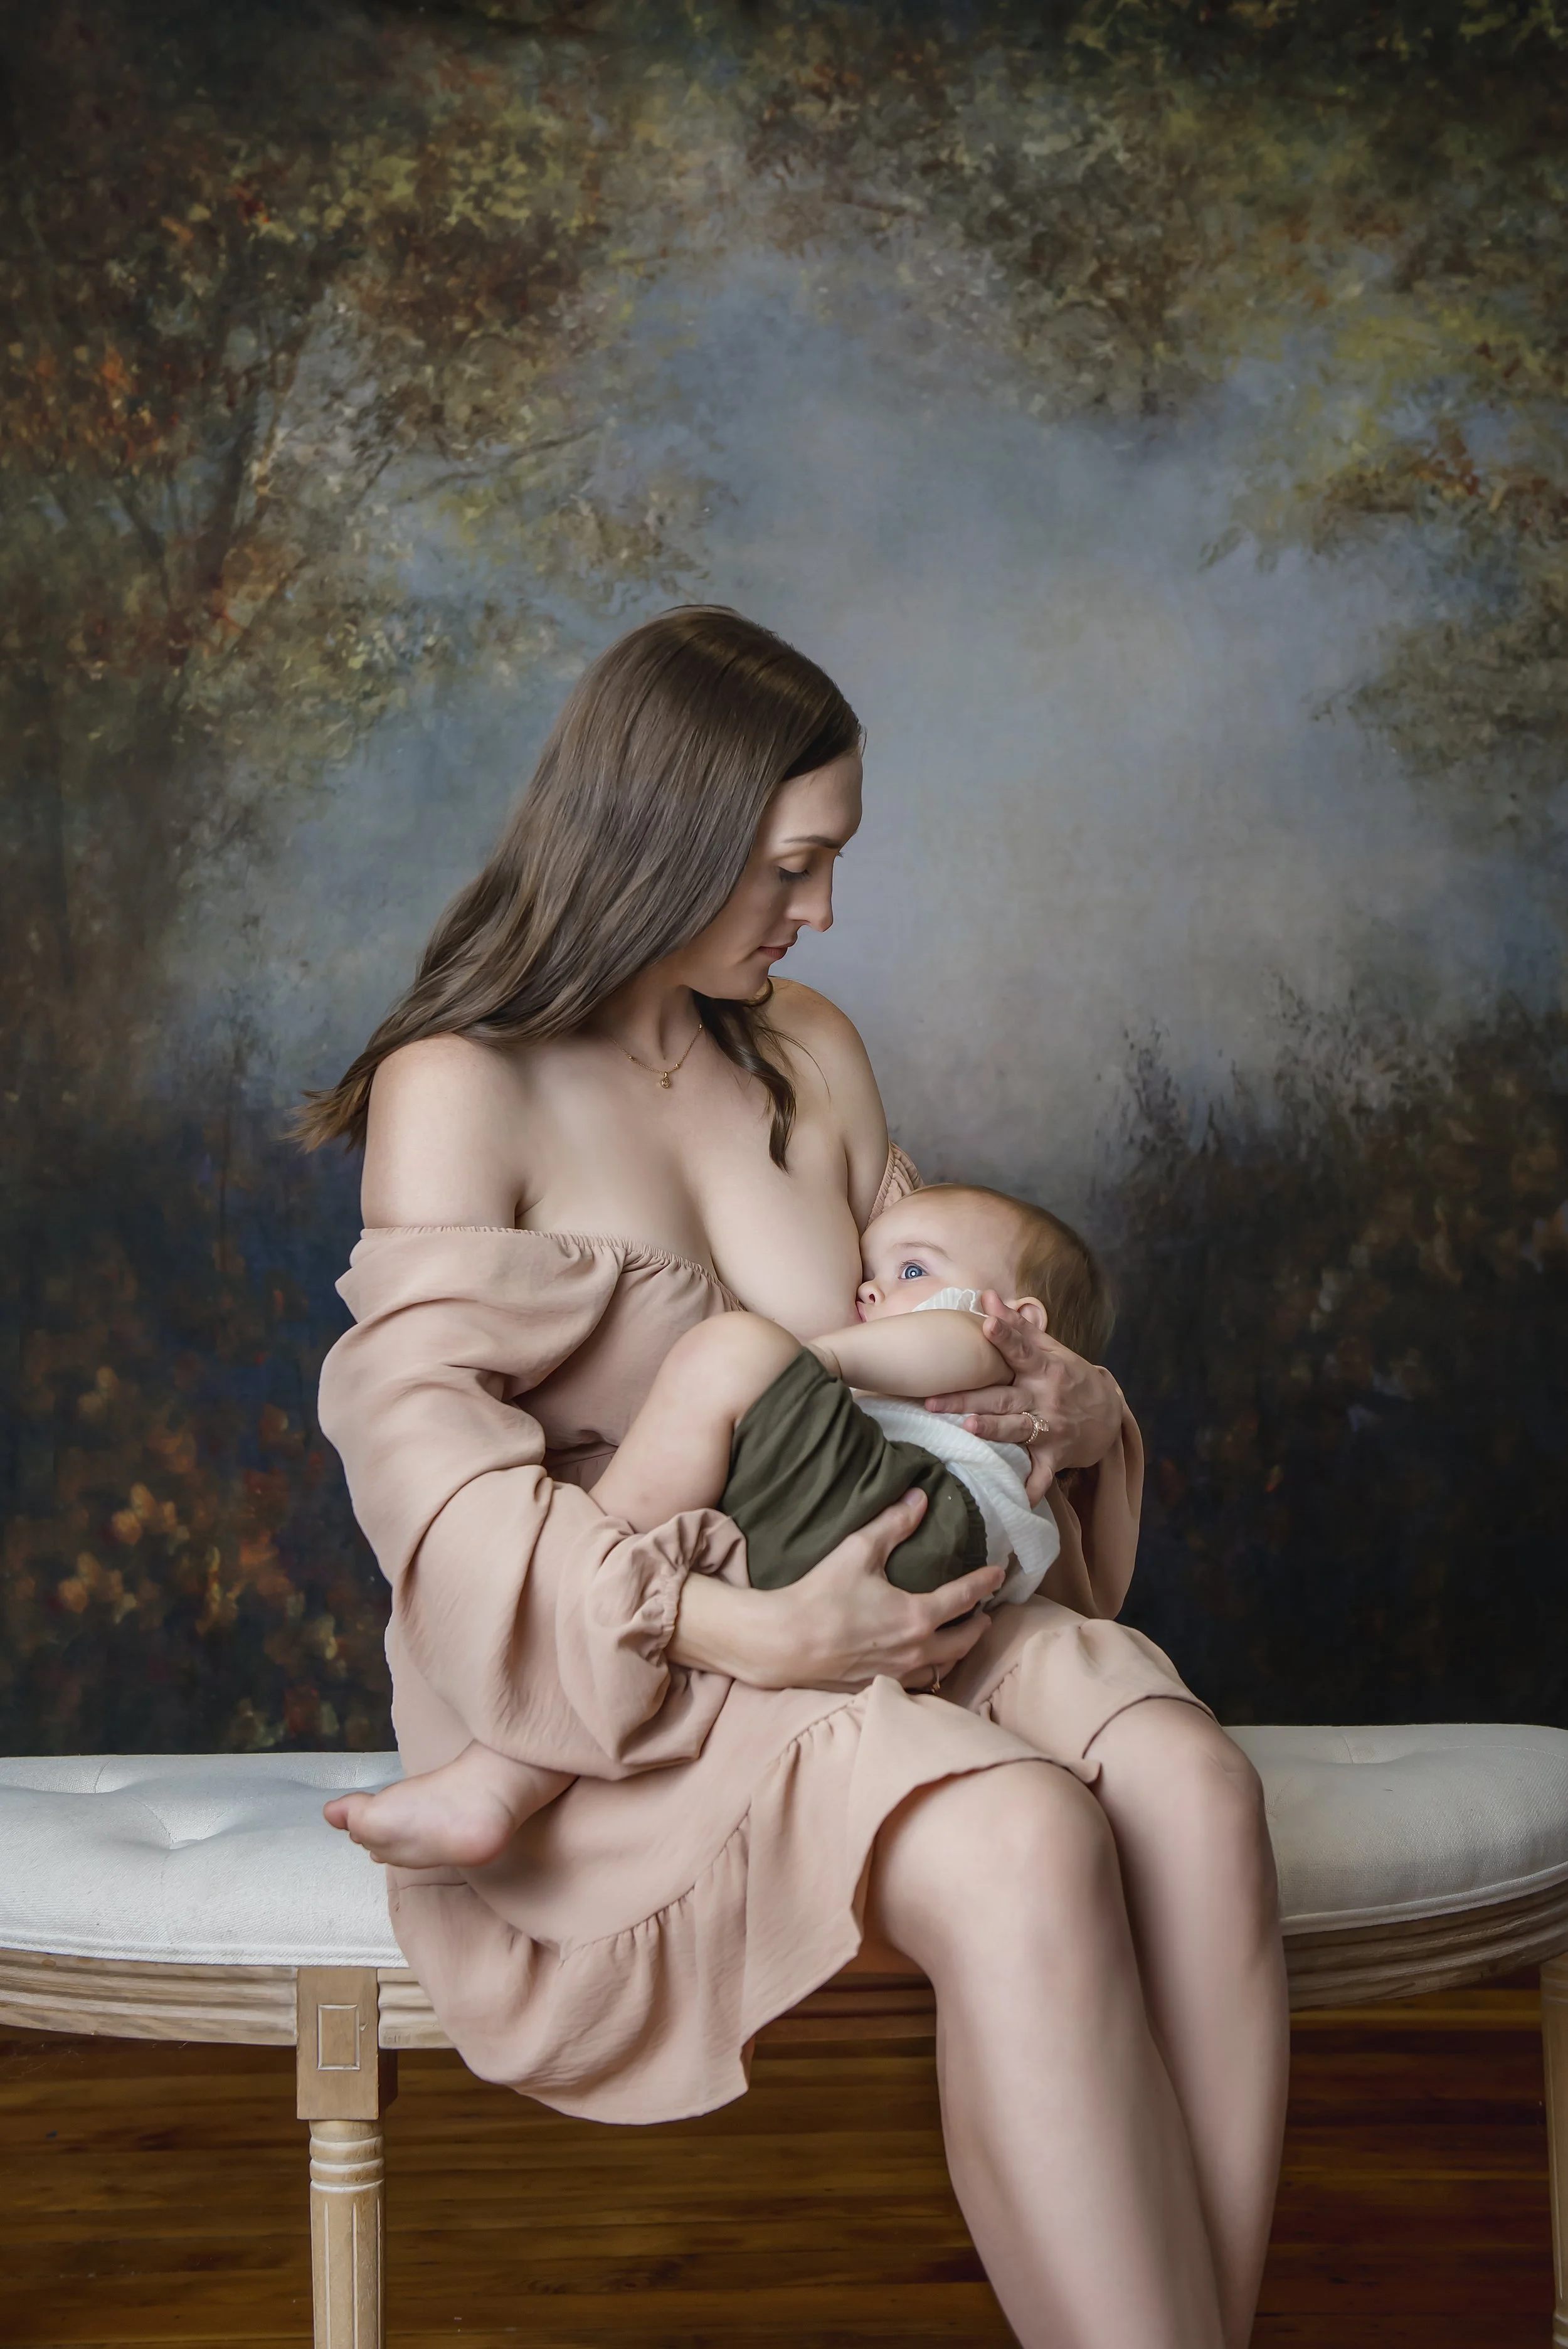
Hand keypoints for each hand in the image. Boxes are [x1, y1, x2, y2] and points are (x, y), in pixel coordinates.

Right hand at [671, 1488, 1002, 1692]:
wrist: (786, 1642)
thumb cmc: (821, 1596)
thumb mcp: (858, 1550)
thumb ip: (893, 1524)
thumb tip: (919, 1498)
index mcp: (917, 1615)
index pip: (964, 1598)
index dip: (984, 1583)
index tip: (998, 1574)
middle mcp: (916, 1648)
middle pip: (963, 1641)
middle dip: (979, 1626)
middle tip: (986, 1613)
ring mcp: (899, 1672)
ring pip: (944, 1666)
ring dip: (959, 1651)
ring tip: (961, 1639)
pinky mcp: (879, 1685)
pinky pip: (920, 1681)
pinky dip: (932, 1670)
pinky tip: (925, 1662)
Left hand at [923, 1291, 1124, 1504]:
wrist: (1109, 1415)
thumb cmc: (1069, 1377)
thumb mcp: (1051, 1349)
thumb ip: (1016, 1327)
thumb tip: (987, 1296)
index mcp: (1044, 1367)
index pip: (1021, 1349)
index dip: (1005, 1336)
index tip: (987, 1323)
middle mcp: (1046, 1397)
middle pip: (1003, 1396)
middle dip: (969, 1399)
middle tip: (933, 1400)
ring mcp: (1051, 1428)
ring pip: (1017, 1430)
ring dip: (994, 1430)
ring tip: (968, 1429)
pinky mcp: (1055, 1456)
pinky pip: (1042, 1476)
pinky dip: (1033, 1488)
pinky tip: (1019, 1497)